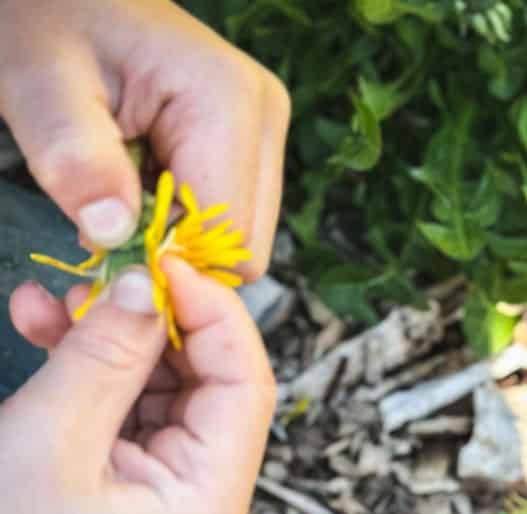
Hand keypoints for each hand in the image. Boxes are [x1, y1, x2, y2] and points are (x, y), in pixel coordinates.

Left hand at [0, 0, 289, 275]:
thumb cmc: (45, 23)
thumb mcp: (41, 87)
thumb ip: (77, 159)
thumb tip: (114, 235)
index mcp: (229, 102)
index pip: (227, 236)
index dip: (167, 256)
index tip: (105, 237)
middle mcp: (264, 117)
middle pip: (242, 246)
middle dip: (173, 249)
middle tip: (107, 212)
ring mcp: (263, 130)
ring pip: (237, 239)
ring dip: (173, 236)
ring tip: (119, 187)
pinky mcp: (249, 144)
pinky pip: (226, 219)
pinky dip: (178, 219)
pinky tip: (137, 180)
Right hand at [0, 259, 274, 513]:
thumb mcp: (51, 437)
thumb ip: (107, 354)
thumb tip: (148, 280)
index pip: (246, 390)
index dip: (214, 314)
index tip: (164, 256)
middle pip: (211, 389)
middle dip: (155, 323)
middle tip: (102, 270)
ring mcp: (170, 508)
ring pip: (164, 394)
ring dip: (112, 340)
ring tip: (52, 302)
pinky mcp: (131, 498)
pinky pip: (128, 416)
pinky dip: (92, 373)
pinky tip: (45, 328)